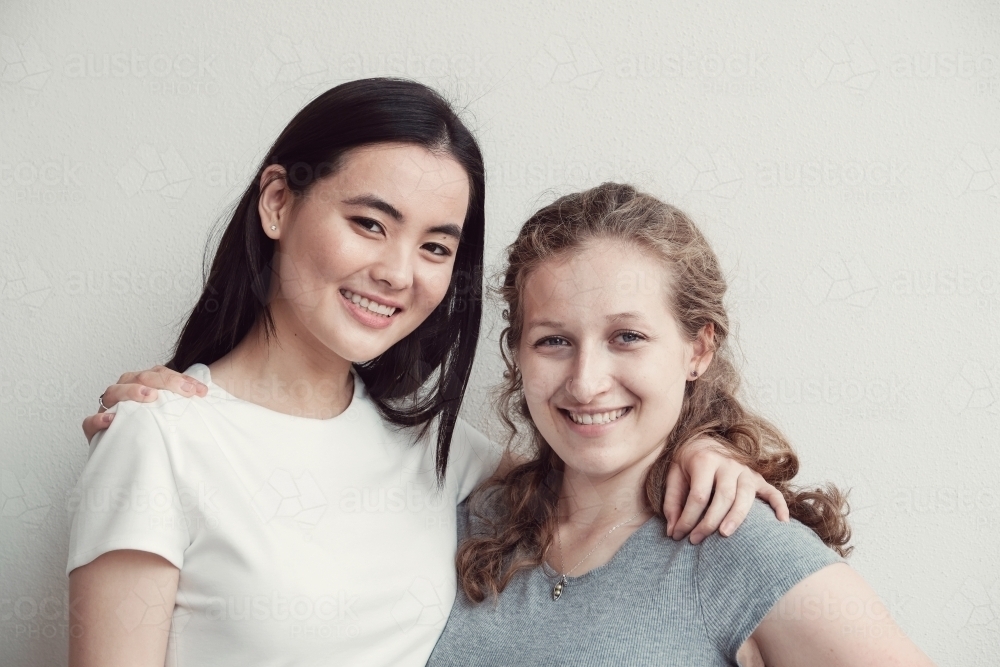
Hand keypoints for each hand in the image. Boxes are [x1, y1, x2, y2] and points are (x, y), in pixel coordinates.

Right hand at [82, 365, 207, 441]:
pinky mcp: (96, 429)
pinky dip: (98, 419)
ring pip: (114, 391)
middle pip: (140, 377)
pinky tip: (111, 420)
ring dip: (132, 391)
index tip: (201, 392)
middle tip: (184, 391)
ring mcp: (110, 409)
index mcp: (144, 385)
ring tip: (150, 397)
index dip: (181, 379)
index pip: (160, 373)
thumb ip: (186, 405)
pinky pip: (90, 422)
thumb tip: (209, 399)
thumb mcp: (176, 415)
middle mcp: (126, 392)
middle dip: (164, 381)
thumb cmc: (160, 431)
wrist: (137, 457)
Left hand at [663, 437, 788, 543]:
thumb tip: (673, 531)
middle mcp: (728, 464)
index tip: (679, 534)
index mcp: (705, 460)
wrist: (705, 440)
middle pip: (723, 496)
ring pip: (745, 496)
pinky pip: (773, 492)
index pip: (698, 495)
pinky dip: (780, 506)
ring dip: (736, 517)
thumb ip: (672, 502)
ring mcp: (746, 470)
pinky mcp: (758, 478)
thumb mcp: (674, 476)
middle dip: (709, 521)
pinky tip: (781, 522)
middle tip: (697, 540)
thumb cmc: (688, 462)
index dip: (687, 517)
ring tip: (725, 534)